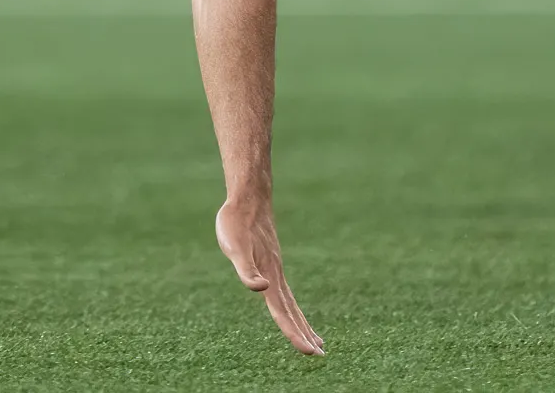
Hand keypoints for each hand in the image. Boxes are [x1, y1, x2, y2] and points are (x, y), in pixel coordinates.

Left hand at [216, 194, 322, 356]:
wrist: (248, 198)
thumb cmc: (235, 223)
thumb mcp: (234, 248)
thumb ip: (246, 270)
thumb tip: (261, 289)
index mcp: (269, 277)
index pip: (282, 313)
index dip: (293, 334)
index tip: (308, 352)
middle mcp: (276, 276)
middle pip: (292, 312)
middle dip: (304, 334)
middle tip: (319, 355)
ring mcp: (276, 269)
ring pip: (291, 303)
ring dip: (302, 323)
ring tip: (316, 340)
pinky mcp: (272, 262)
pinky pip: (285, 291)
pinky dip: (292, 306)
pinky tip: (290, 308)